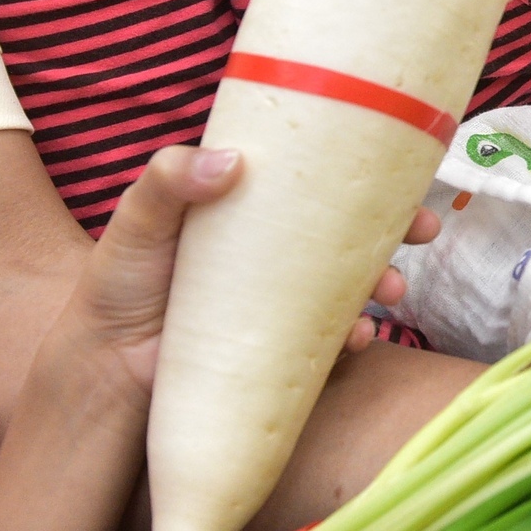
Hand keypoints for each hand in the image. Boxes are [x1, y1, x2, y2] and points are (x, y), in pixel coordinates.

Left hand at [75, 147, 439, 377]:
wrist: (105, 369)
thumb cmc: (118, 284)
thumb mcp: (136, 218)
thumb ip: (168, 179)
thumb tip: (233, 161)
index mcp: (246, 206)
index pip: (313, 180)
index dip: (360, 173)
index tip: (401, 169)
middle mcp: (273, 250)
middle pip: (350, 230)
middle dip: (398, 229)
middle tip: (425, 229)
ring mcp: (282, 299)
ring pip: (352, 283)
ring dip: (386, 283)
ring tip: (393, 291)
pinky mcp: (284, 345)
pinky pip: (334, 338)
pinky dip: (355, 335)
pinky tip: (358, 336)